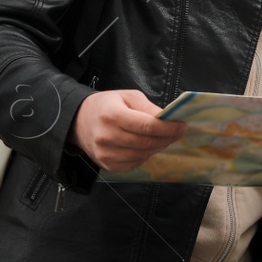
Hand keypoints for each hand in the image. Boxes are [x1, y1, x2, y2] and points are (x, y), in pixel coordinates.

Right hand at [70, 89, 186, 171]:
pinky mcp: (106, 164)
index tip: (182, 126)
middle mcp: (106, 136)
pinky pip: (133, 164)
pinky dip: (144, 156)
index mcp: (112, 114)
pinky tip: (147, 147)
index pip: (147, 126)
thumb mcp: (127, 96)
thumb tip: (168, 119)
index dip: (168, 128)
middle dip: (166, 138)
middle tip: (177, 133)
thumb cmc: (106, 105)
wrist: (79, 121)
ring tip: (163, 139)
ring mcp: (105, 153)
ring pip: (142, 155)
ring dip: (157, 148)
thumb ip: (148, 108)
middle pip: (146, 142)